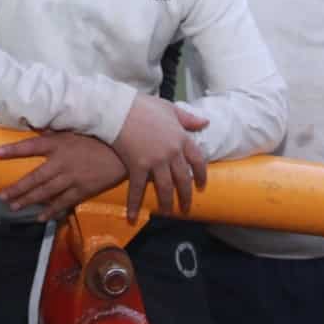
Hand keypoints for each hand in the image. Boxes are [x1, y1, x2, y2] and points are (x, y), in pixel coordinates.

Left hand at [0, 132, 125, 220]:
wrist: (124, 151)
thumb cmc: (99, 137)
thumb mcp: (76, 129)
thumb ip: (57, 133)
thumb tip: (38, 128)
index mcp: (60, 143)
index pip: (32, 145)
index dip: (14, 150)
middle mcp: (62, 162)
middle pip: (35, 177)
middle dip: (16, 188)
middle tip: (2, 196)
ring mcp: (72, 178)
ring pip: (45, 192)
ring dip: (28, 200)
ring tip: (14, 206)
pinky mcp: (83, 190)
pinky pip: (63, 202)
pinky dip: (51, 210)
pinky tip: (40, 216)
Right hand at [110, 94, 208, 221]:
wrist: (119, 109)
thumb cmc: (142, 106)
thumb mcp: (168, 108)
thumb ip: (187, 118)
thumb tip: (205, 122)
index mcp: (181, 137)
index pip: (198, 160)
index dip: (201, 174)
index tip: (202, 184)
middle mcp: (172, 152)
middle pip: (183, 179)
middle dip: (186, 195)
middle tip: (186, 207)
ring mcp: (155, 161)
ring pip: (165, 187)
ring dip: (167, 203)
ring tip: (167, 212)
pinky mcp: (138, 166)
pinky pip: (137, 189)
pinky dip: (135, 204)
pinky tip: (133, 217)